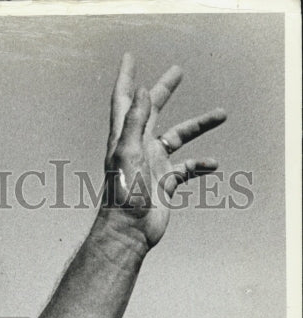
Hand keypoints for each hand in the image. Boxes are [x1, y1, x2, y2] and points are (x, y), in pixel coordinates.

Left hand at [104, 53, 226, 247]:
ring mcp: (152, 164)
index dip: (127, 78)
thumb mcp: (128, 154)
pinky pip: (186, 168)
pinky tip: (212, 164)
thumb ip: (136, 122)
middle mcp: (138, 147)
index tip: (130, 58)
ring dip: (198, 125)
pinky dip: (200, 165)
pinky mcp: (164, 182)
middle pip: (152, 112)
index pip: (125, 101)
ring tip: (222, 114)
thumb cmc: (124, 195)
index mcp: (125, 138)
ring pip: (178, 137)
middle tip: (178, 72)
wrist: (129, 232)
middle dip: (164, 91)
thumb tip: (143, 90)